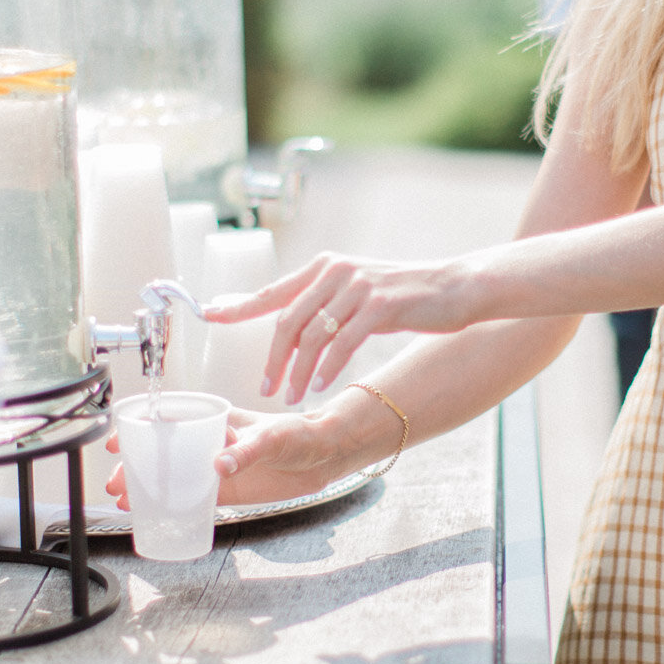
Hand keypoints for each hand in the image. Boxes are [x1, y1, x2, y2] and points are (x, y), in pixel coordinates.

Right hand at [104, 408, 352, 510]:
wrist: (325, 455)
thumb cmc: (299, 433)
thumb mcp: (272, 437)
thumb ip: (245, 451)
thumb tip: (219, 465)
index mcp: (216, 420)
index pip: (170, 419)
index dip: (140, 428)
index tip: (119, 440)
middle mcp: (211, 443)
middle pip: (164, 453)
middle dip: (136, 466)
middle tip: (117, 482)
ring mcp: (218, 468)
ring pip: (174, 477)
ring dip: (149, 487)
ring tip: (126, 501)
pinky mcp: (229, 491)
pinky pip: (195, 499)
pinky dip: (175, 506)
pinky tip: (158, 515)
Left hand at [202, 250, 476, 404]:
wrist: (454, 287)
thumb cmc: (403, 295)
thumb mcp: (356, 290)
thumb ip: (323, 302)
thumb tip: (287, 325)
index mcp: (325, 266)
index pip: (272, 291)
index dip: (238, 306)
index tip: (209, 315)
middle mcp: (336, 271)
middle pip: (288, 321)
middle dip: (273, 360)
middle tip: (267, 389)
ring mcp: (358, 286)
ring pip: (312, 336)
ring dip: (299, 372)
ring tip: (294, 396)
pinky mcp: (380, 305)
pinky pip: (342, 344)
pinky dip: (327, 369)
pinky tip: (322, 386)